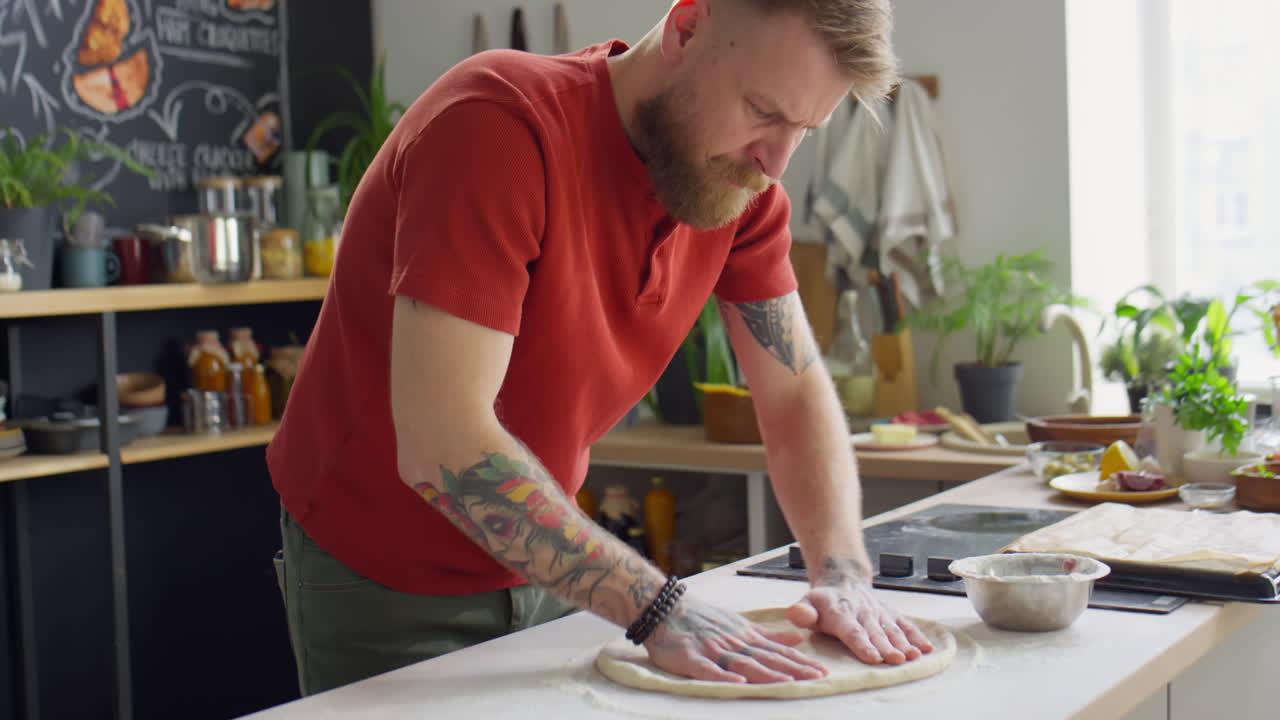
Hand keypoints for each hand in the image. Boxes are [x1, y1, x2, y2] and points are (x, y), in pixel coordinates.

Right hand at [643, 595, 828, 683]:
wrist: (665, 608)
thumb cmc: (702, 618)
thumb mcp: (740, 623)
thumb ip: (769, 635)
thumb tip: (798, 639)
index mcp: (745, 637)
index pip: (778, 652)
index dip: (800, 662)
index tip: (822, 670)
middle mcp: (734, 643)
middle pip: (767, 658)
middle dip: (793, 669)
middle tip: (816, 677)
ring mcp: (713, 650)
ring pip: (744, 665)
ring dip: (767, 673)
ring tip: (788, 682)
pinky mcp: (691, 658)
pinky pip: (709, 670)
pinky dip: (724, 677)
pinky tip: (739, 684)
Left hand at [787, 559, 933, 664]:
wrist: (842, 579)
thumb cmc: (823, 601)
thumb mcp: (807, 602)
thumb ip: (802, 611)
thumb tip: (796, 614)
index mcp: (840, 613)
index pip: (852, 630)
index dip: (862, 644)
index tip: (873, 657)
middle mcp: (863, 612)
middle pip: (876, 633)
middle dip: (887, 647)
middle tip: (897, 660)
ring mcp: (878, 613)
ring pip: (892, 629)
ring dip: (904, 643)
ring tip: (913, 655)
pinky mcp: (890, 613)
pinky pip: (905, 624)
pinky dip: (916, 635)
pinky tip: (926, 647)